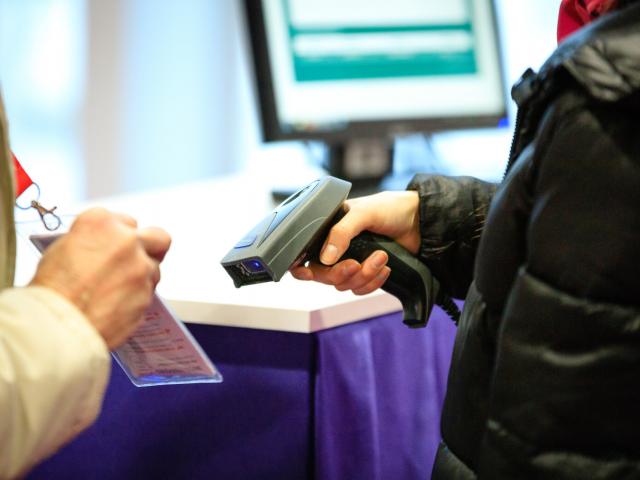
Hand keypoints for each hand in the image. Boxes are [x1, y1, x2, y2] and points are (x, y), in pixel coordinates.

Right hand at [30, 208, 171, 349]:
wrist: (56, 326)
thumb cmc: (52, 290)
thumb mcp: (62, 249)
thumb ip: (92, 241)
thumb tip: (104, 246)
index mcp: (102, 223)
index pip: (125, 221)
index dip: (120, 235)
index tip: (116, 245)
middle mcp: (127, 241)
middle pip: (157, 236)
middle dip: (152, 246)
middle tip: (142, 256)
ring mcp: (141, 268)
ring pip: (154, 268)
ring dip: (142, 275)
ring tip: (118, 289)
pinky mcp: (147, 295)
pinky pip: (148, 293)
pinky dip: (136, 297)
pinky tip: (117, 304)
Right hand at [290, 190, 419, 294]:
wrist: (421, 221)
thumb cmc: (390, 208)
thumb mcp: (364, 212)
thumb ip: (341, 232)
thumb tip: (325, 258)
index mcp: (328, 229)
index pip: (305, 252)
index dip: (301, 267)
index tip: (307, 273)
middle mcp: (336, 247)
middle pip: (324, 275)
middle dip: (340, 273)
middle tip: (357, 264)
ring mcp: (352, 261)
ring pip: (344, 285)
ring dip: (363, 276)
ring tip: (382, 257)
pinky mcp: (368, 273)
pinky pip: (361, 289)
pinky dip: (373, 282)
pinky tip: (386, 269)